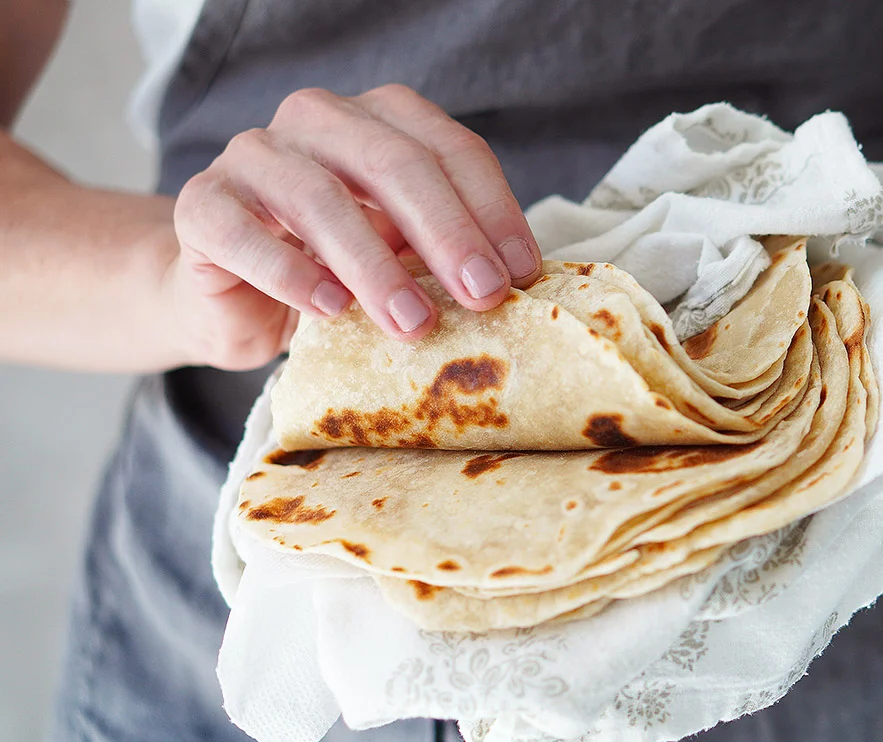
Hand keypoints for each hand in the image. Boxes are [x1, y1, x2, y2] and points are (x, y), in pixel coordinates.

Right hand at [167, 84, 540, 369]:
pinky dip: (291, 273)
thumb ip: (448, 252)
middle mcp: (318, 121)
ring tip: (413, 322)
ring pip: (320, 197)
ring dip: (374, 266)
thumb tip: (515, 281)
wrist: (235, 300)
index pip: (450, 149)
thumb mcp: (404, 255)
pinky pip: (244, 233)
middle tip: (483, 296)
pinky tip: (329, 309)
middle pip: (393, 162)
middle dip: (446, 233)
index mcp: (380, 121)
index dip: (492, 210)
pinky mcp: (203, 204)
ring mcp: (254, 155)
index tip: (521, 274)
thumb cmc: (335, 271)